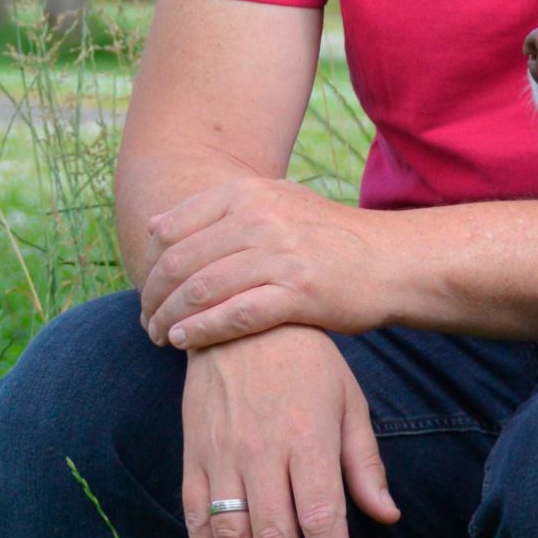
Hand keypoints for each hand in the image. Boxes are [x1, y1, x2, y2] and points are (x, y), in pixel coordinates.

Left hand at [142, 177, 395, 347]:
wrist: (392, 261)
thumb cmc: (330, 239)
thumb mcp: (277, 205)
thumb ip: (217, 213)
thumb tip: (156, 224)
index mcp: (250, 194)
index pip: (175, 227)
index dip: (151, 262)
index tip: (146, 288)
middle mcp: (260, 219)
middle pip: (182, 261)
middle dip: (154, 295)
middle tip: (145, 320)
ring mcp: (279, 255)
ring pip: (202, 289)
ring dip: (170, 317)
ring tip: (157, 336)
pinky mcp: (297, 293)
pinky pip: (233, 316)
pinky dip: (201, 331)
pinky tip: (183, 343)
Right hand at [181, 330, 398, 537]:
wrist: (238, 317)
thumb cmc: (307, 362)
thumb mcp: (349, 402)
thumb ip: (364, 463)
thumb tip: (386, 517)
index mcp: (308, 439)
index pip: (321, 519)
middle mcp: (261, 452)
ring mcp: (221, 456)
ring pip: (234, 537)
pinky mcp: (194, 457)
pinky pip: (197, 519)